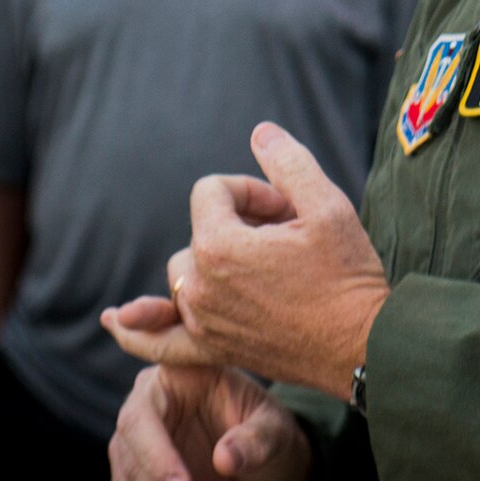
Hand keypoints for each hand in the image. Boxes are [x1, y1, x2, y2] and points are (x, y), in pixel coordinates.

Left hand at [106, 122, 389, 397]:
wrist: (363, 345)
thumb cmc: (348, 274)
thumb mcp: (327, 204)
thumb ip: (286, 161)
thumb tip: (259, 132)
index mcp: (218, 246)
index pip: (212, 191)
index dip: (253, 191)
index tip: (289, 210)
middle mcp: (199, 286)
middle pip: (200, 231)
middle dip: (240, 226)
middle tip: (289, 241)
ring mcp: (203, 322)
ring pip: (188, 273)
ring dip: (216, 263)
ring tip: (267, 269)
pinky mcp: (214, 349)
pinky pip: (160, 342)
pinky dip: (140, 330)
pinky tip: (116, 319)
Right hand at [107, 362, 311, 480]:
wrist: (265, 458)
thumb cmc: (270, 431)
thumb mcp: (276, 432)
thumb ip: (255, 440)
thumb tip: (225, 460)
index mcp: (182, 369)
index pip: (151, 405)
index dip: (157, 448)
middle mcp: (153, 394)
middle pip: (129, 436)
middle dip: (155, 480)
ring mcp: (142, 429)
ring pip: (126, 467)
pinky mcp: (138, 462)